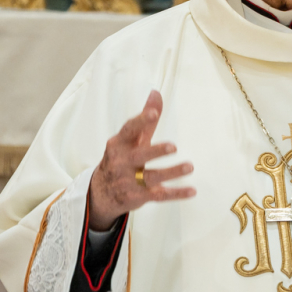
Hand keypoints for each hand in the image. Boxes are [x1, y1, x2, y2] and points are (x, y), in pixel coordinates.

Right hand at [87, 90, 194, 230]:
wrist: (100, 193)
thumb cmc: (121, 159)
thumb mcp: (130, 140)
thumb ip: (145, 119)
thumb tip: (156, 93)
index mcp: (119, 144)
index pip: (129, 130)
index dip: (141, 121)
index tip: (154, 113)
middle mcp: (121, 162)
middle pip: (139, 156)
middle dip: (155, 151)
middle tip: (174, 147)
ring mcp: (128, 182)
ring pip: (151, 177)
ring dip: (171, 172)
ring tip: (189, 166)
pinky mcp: (137, 197)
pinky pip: (159, 196)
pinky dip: (176, 194)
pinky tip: (192, 190)